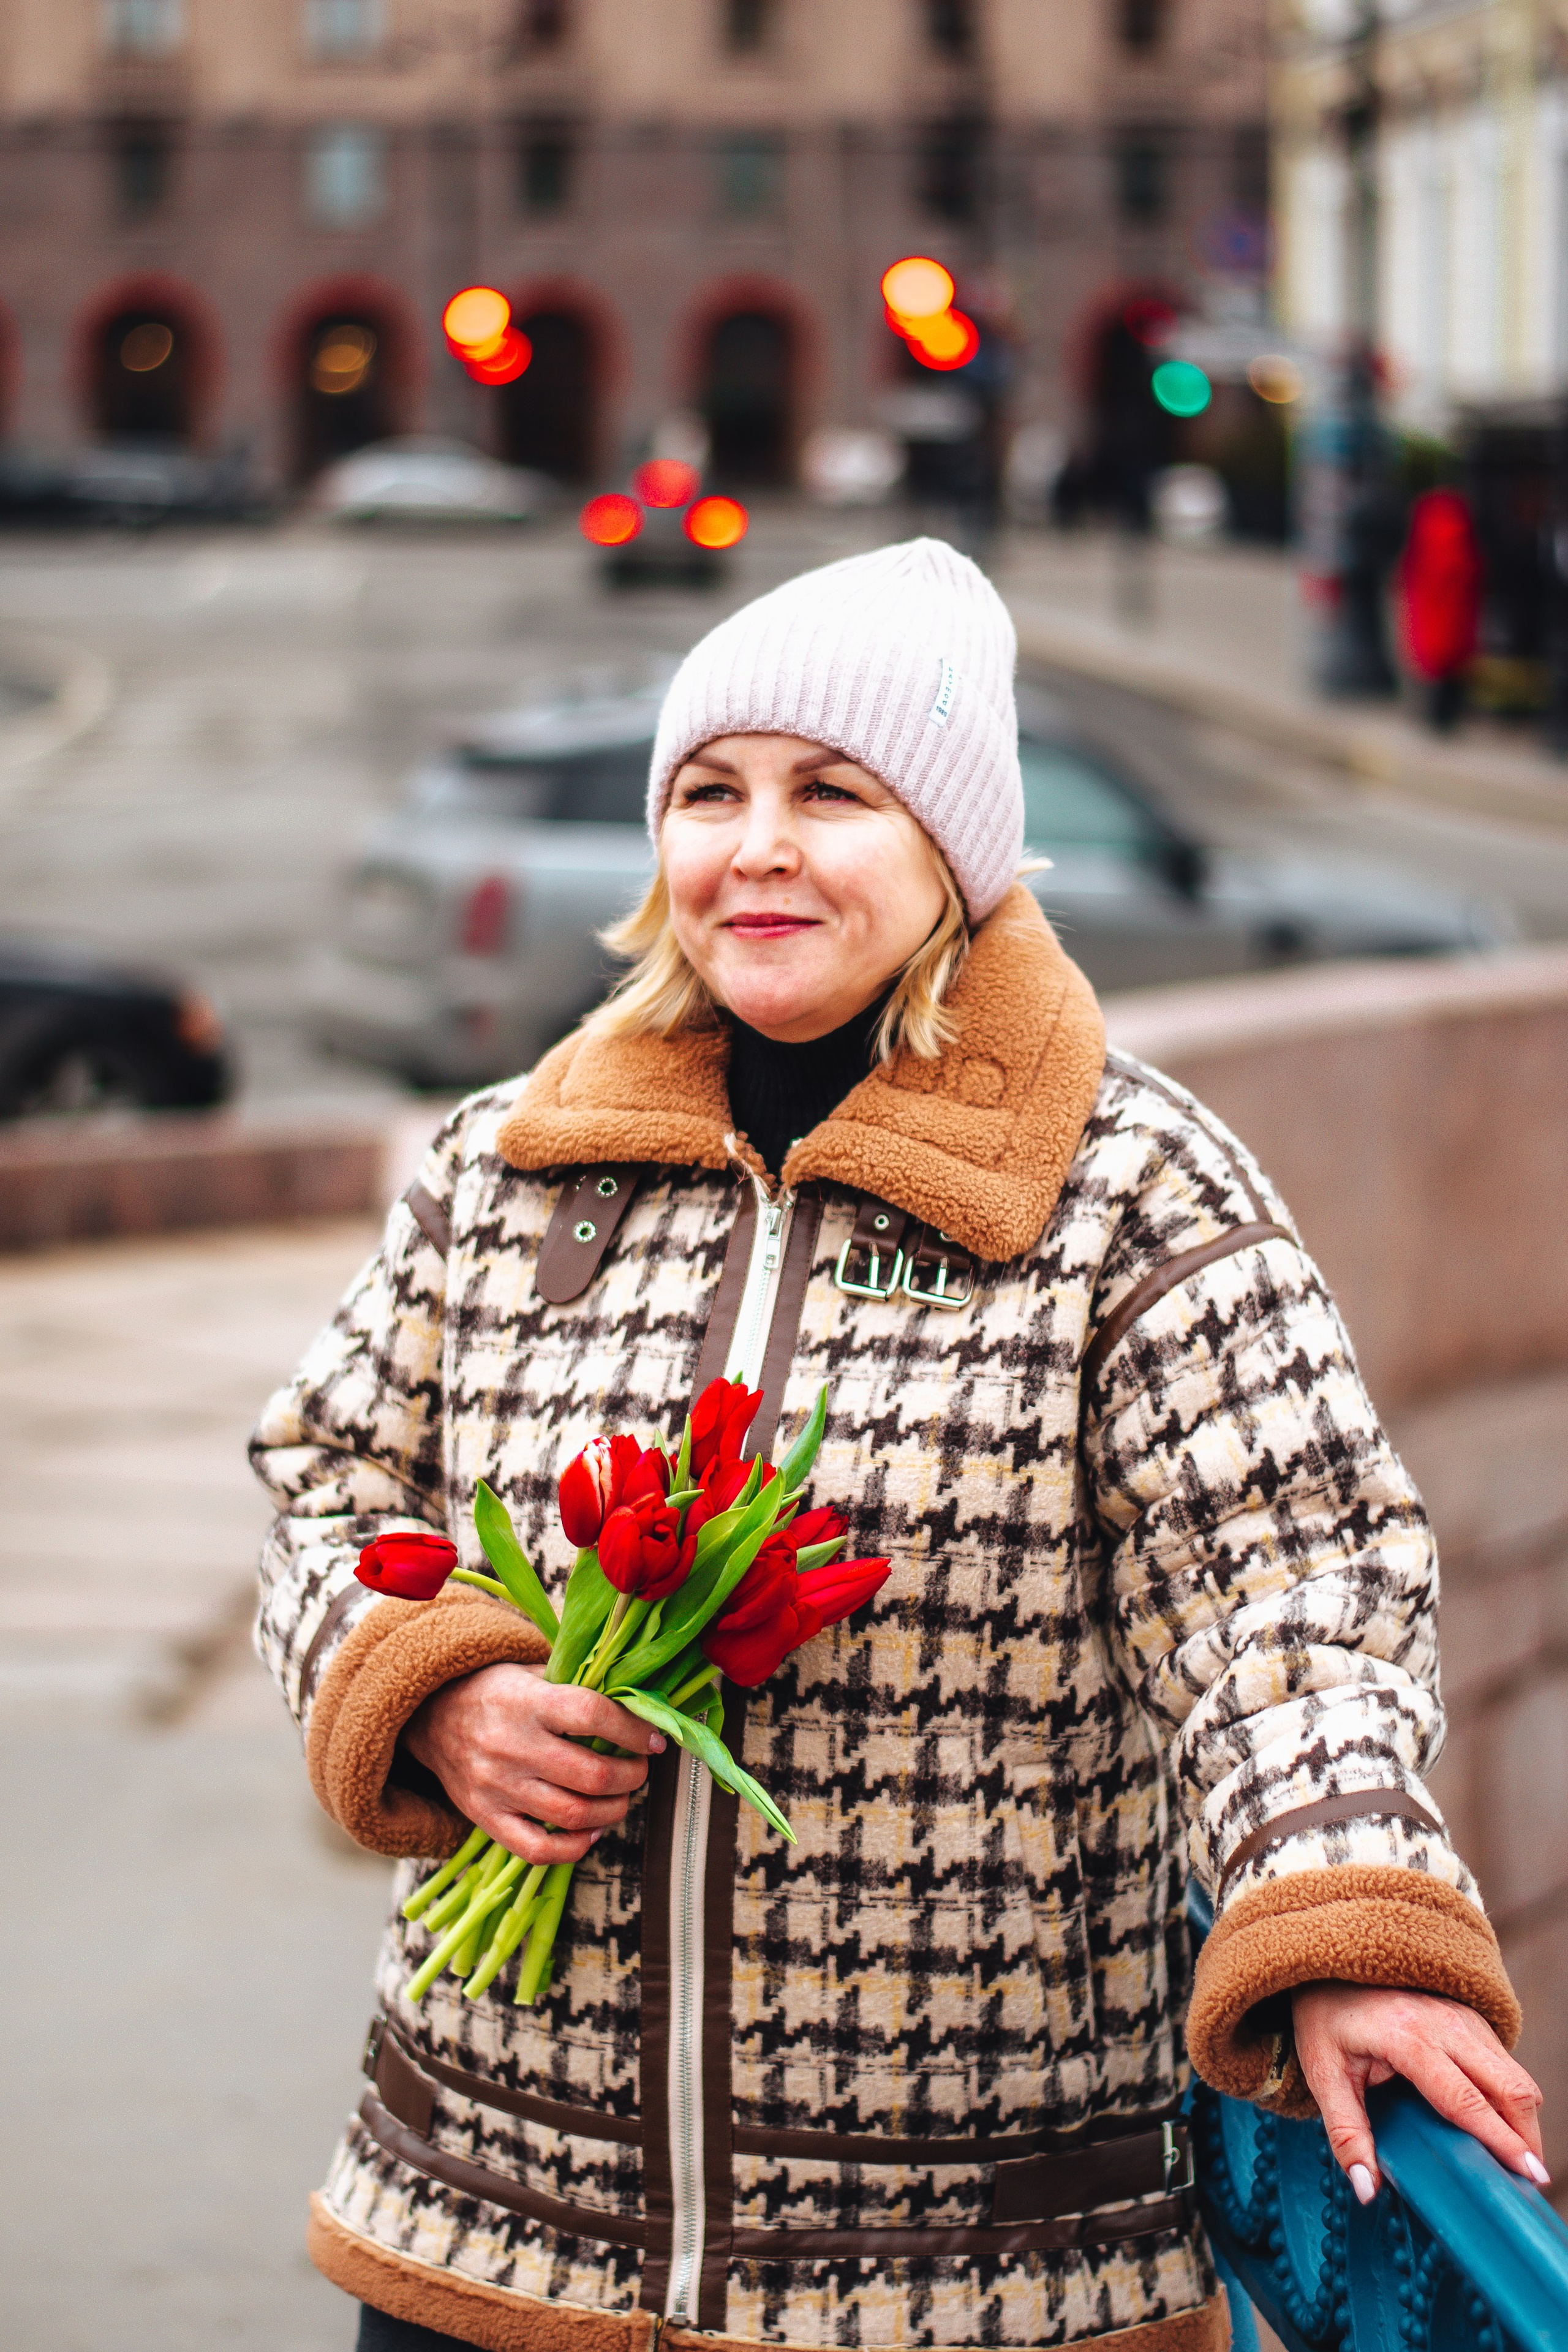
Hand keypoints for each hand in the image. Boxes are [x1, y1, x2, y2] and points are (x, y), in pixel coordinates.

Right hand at [403, 1663, 665, 1865]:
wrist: (431, 1716)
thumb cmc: (495, 1690)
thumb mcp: (531, 1671)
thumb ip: (577, 1686)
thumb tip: (639, 1703)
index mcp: (527, 1701)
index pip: (592, 1715)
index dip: (633, 1730)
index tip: (654, 1739)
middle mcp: (511, 1745)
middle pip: (590, 1774)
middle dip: (631, 1776)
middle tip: (639, 1770)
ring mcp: (497, 1786)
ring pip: (572, 1815)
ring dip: (613, 1810)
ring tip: (620, 1798)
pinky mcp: (485, 1817)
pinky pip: (537, 1849)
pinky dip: (574, 1848)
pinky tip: (592, 1830)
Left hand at [1293, 1981, 1548, 2201]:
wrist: (1330, 1963)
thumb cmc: (1325, 2017)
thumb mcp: (1323, 2075)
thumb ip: (1346, 2134)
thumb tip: (1366, 2192)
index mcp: (1408, 2038)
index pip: (1466, 2100)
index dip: (1502, 2141)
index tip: (1530, 2176)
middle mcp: (1445, 2023)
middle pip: (1510, 2087)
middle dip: (1526, 2138)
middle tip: (1527, 2182)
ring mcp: (1463, 2015)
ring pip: (1515, 2075)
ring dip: (1523, 2120)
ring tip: (1515, 2161)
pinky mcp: (1470, 2015)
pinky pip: (1505, 2062)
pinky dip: (1511, 2097)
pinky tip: (1497, 2123)